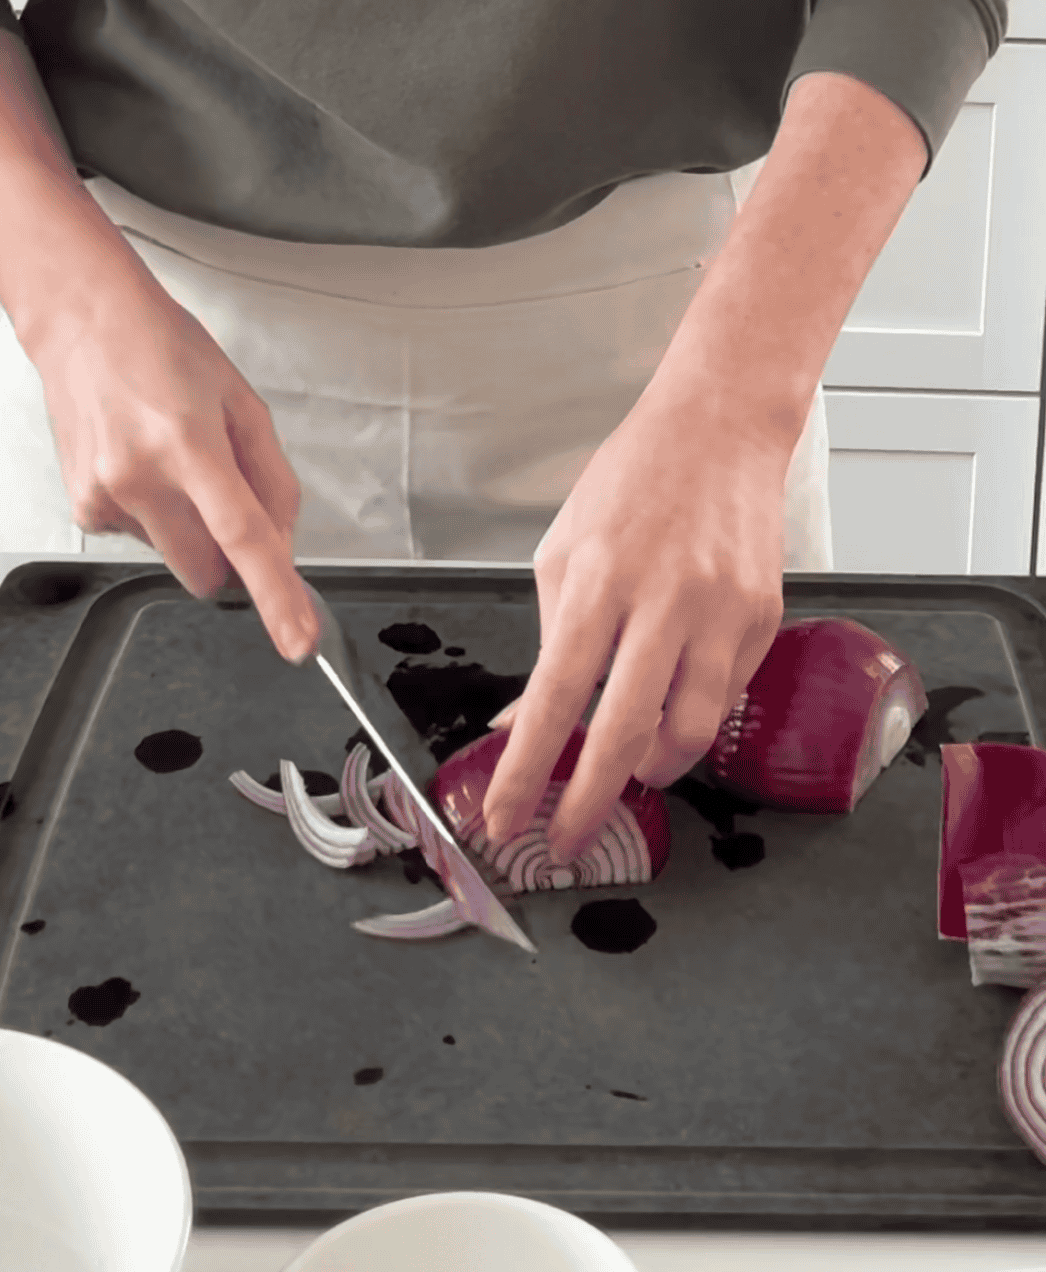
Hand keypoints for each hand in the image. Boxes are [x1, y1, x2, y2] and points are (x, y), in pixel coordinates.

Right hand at [29, 268, 319, 661]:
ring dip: (189, 528)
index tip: (298, 640)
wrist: (83, 322)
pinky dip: (155, 515)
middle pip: (209, 572)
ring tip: (172, 460)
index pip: (243, 538)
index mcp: (189, 445)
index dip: (277, 597)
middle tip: (223, 496)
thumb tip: (283, 544)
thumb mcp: (242, 402)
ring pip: (176, 557)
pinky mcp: (85, 509)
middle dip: (229, 555)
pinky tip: (142, 465)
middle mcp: (141, 477)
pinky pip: (143, 539)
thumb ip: (272, 480)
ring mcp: (106, 497)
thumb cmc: (163, 349)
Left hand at [480, 374, 794, 864]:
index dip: (528, 770)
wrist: (719, 431)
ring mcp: (722, 614)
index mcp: (599, 582)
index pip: (554, 698)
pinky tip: (669, 707)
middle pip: (625, 733)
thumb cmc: (632, 484)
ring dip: (651, 770)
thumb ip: (550, 642)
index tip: (507, 818)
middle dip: (591, 804)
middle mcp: (664, 602)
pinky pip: (724, 698)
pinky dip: (689, 719)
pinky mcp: (763, 621)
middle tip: (569, 840)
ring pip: (690, 733)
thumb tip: (524, 719)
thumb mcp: (564, 552)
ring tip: (627, 770)